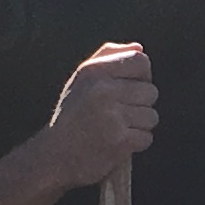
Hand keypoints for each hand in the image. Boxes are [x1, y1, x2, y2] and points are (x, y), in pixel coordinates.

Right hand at [42, 42, 156, 187]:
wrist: (52, 156)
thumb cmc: (72, 116)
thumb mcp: (82, 79)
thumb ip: (109, 57)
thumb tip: (140, 48)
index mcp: (94, 71)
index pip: (141, 61)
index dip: (141, 77)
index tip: (128, 89)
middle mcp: (103, 90)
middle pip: (150, 91)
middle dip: (140, 105)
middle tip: (119, 115)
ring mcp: (112, 116)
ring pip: (152, 116)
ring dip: (140, 126)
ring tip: (118, 129)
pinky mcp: (119, 141)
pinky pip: (147, 137)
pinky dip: (136, 143)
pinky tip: (118, 143)